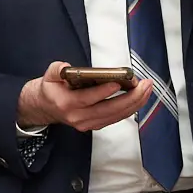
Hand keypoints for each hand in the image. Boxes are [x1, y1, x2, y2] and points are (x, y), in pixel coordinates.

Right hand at [18, 62, 150, 131]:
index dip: (104, 92)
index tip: (118, 82)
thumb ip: (57, 70)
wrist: (45, 107)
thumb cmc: (50, 90)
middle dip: (130, 97)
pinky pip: (116, 118)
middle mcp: (78, 117)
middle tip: (144, 85)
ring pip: (116, 116)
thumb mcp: (49, 75)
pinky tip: (140, 98)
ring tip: (147, 89)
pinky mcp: (95, 125)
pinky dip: (130, 108)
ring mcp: (88, 123)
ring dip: (135, 103)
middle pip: (108, 110)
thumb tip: (66, 68)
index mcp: (66, 104)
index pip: (87, 99)